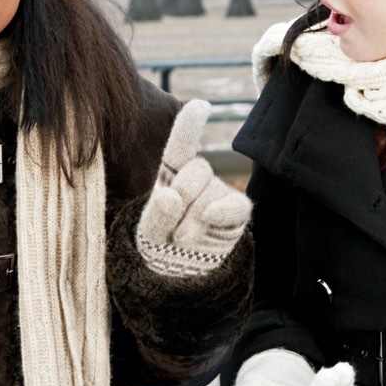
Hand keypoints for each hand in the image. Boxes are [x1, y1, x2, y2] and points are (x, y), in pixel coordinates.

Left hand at [135, 99, 250, 276]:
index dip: (190, 125)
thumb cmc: (159, 249)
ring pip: (213, 190)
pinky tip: (210, 219)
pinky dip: (223, 211)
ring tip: (181, 239)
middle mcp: (196, 180)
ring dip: (195, 217)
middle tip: (171, 226)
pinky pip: (237, 204)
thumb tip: (171, 196)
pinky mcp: (236, 213)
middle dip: (183, 195)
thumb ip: (156, 215)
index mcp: (170, 175)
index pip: (180, 146)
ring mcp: (218, 194)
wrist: (178, 279)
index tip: (200, 106)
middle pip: (197, 170)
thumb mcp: (148, 234)